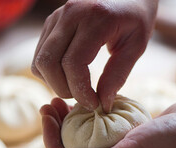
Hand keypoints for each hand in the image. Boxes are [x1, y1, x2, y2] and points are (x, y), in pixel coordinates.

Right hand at [32, 0, 157, 111]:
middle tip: (84, 98)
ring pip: (39, 60)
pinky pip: (40, 54)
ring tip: (77, 88)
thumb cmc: (136, 17)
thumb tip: (103, 103)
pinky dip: (50, 72)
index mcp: (95, 18)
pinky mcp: (51, 22)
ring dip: (54, 82)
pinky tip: (69, 75)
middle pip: (48, 63)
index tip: (94, 104)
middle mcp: (70, 14)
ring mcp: (57, 17)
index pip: (73, 63)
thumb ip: (118, 75)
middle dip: (63, 89)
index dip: (80, 91)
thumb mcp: (136, 46)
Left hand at [40, 98, 175, 147]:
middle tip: (48, 105)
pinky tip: (84, 100)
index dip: (53, 142)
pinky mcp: (131, 135)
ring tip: (60, 101)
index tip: (46, 116)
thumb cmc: (172, 143)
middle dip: (59, 129)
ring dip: (72, 120)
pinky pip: (104, 127)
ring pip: (89, 137)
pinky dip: (92, 114)